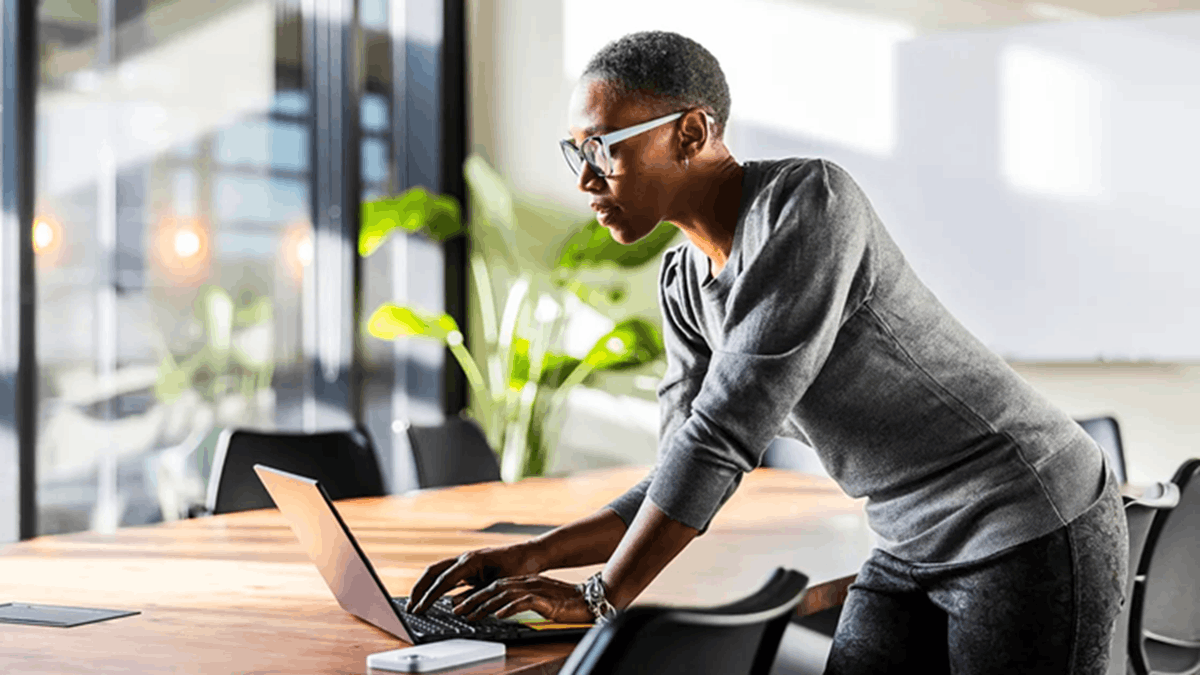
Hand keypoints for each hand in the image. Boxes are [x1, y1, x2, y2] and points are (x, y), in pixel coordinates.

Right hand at [406, 542, 545, 613]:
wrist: (531, 555)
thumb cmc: (519, 567)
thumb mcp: (498, 584)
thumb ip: (477, 594)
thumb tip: (455, 607)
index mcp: (470, 560)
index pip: (443, 580)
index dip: (430, 596)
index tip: (420, 609)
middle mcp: (465, 559)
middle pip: (433, 572)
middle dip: (420, 589)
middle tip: (410, 607)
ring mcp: (466, 562)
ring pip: (438, 573)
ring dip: (426, 588)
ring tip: (416, 605)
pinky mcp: (470, 568)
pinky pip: (449, 578)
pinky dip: (438, 588)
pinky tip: (433, 600)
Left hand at [450, 574, 593, 623]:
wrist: (588, 598)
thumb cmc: (565, 601)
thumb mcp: (538, 600)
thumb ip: (520, 601)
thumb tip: (500, 610)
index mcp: (524, 581)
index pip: (494, 586)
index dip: (475, 594)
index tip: (460, 603)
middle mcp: (527, 582)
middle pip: (494, 588)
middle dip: (472, 599)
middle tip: (456, 610)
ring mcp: (535, 589)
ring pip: (504, 595)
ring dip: (485, 605)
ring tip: (471, 615)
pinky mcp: (544, 598)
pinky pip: (523, 602)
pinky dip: (509, 608)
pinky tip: (498, 615)